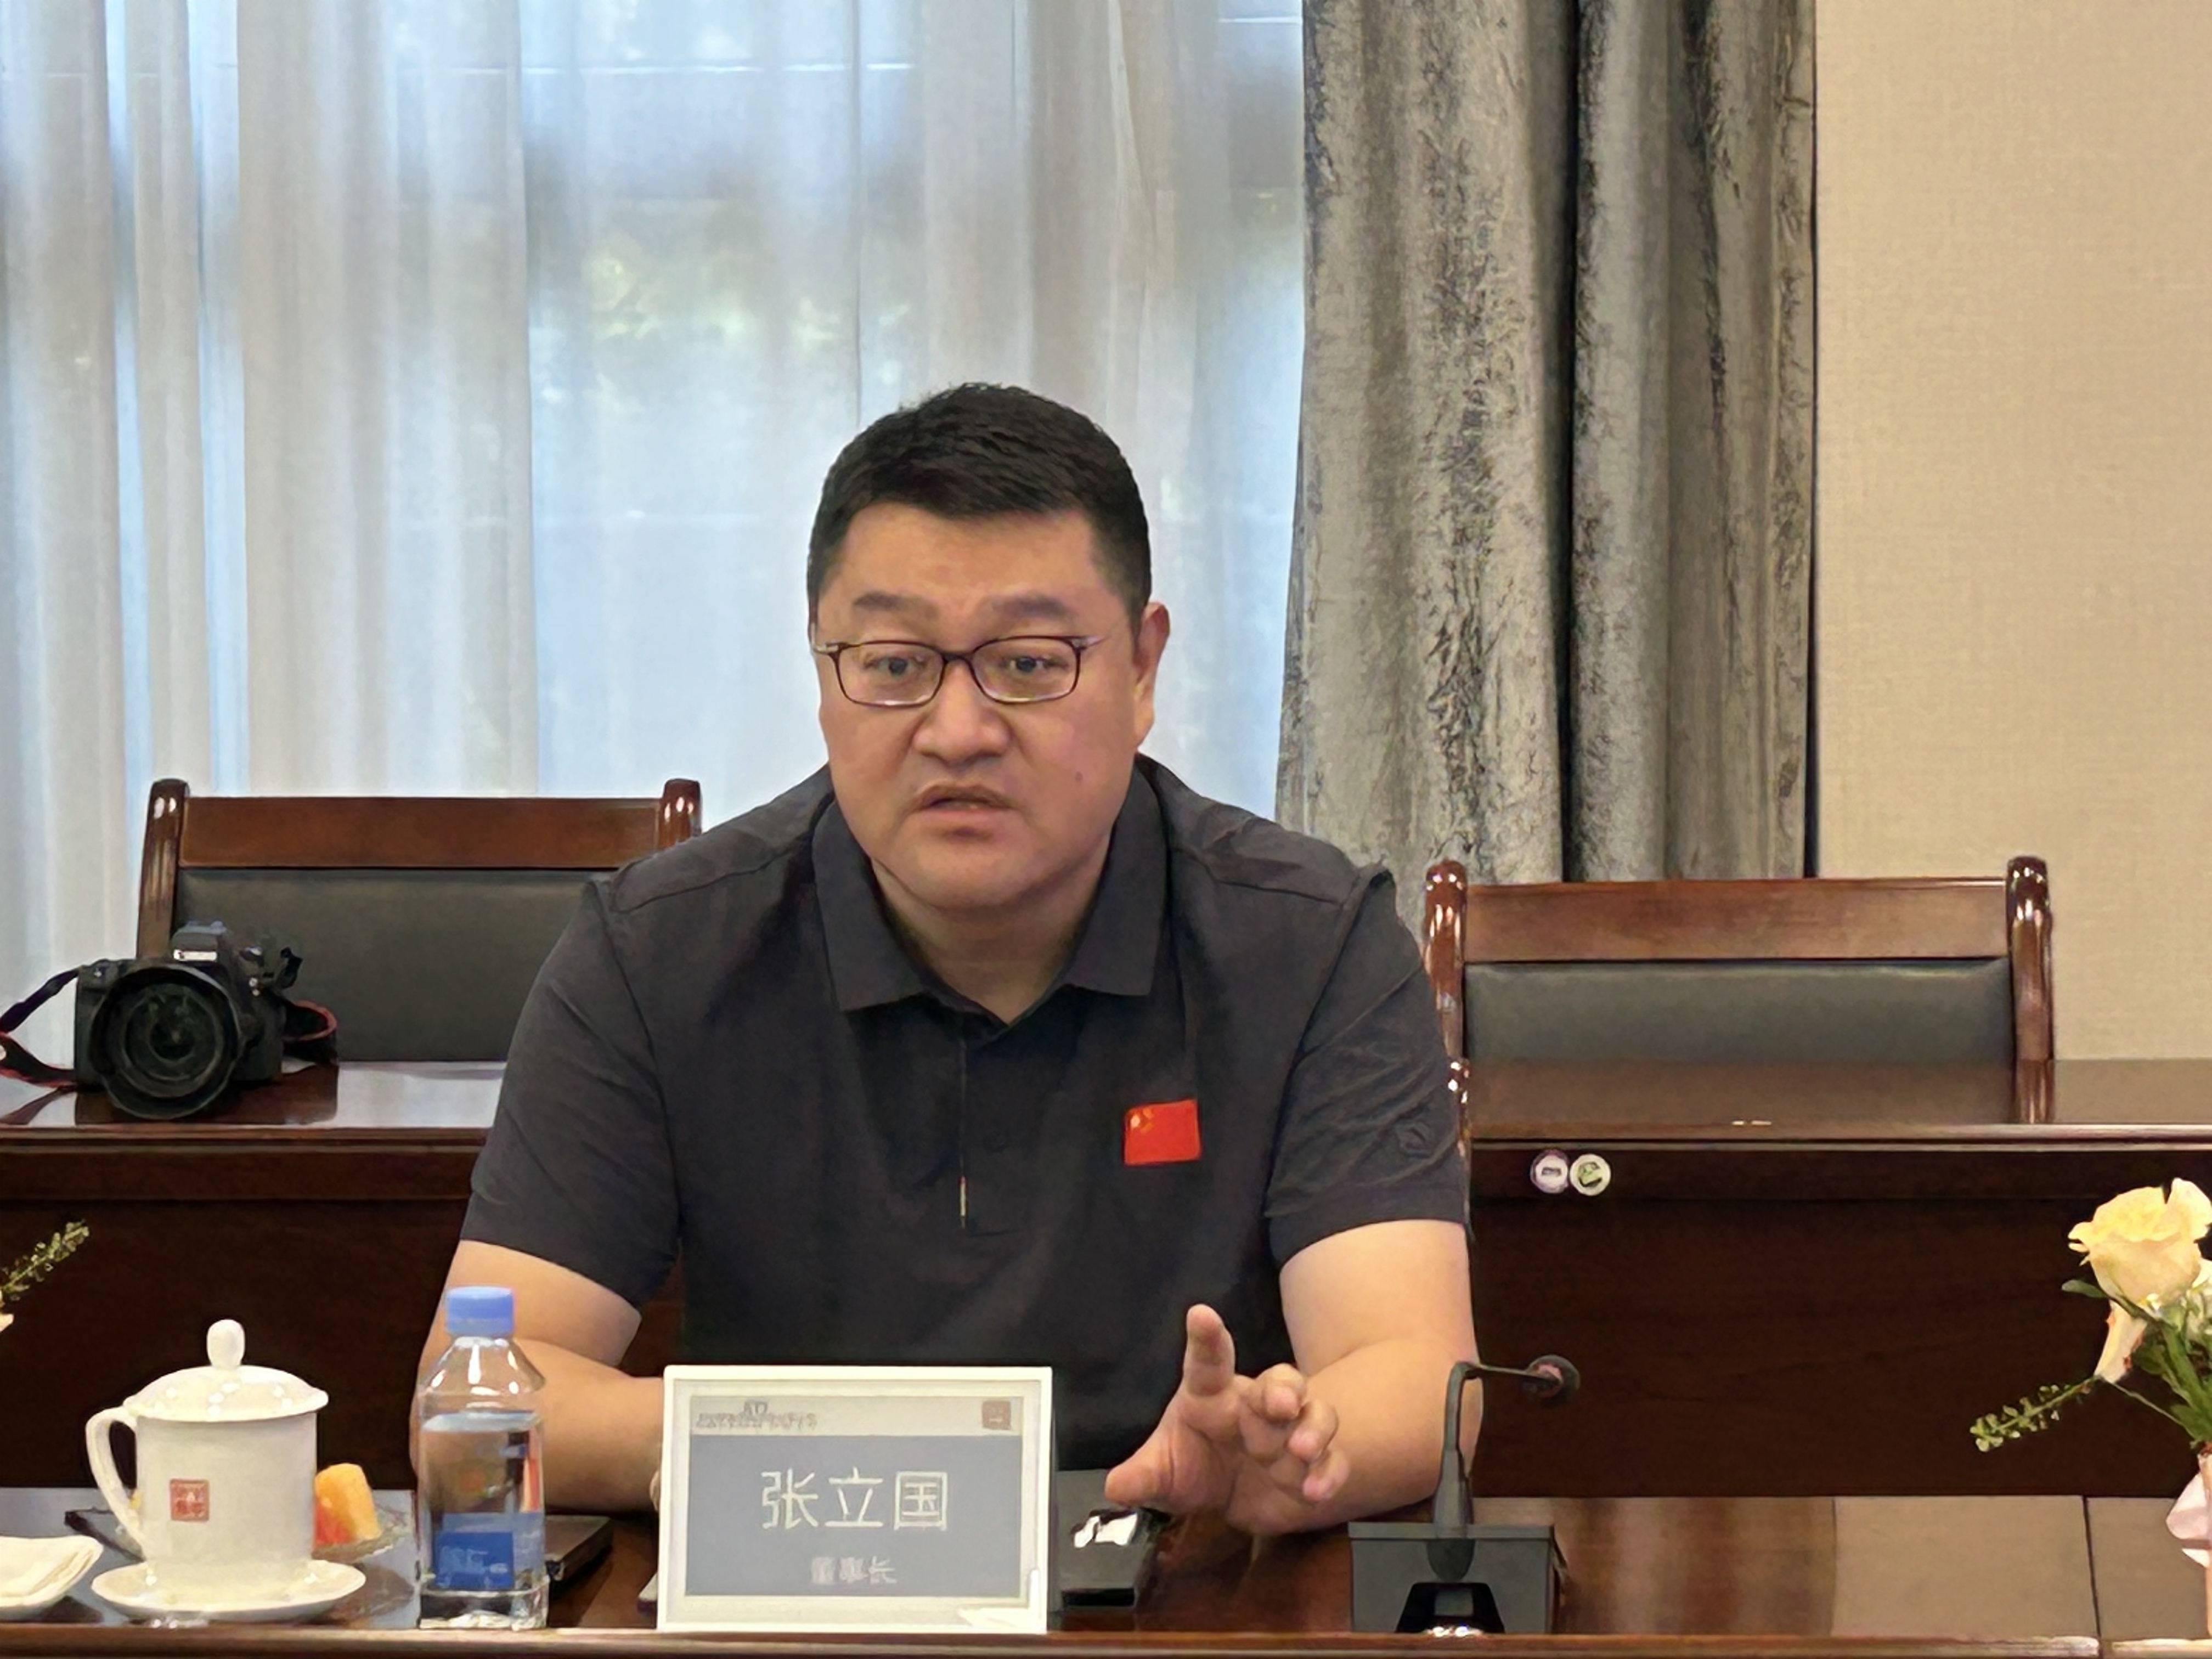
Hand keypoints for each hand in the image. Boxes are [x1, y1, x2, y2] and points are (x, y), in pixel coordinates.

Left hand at [1102, 1304, 1346, 1534]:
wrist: (1234, 1498)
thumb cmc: (1194, 1468)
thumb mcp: (1164, 1475)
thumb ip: (1144, 1477)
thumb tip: (1116, 1486)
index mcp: (1212, 1395)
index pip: (1208, 1360)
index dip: (1206, 1337)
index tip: (1200, 1314)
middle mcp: (1256, 1405)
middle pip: (1279, 1380)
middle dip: (1282, 1390)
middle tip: (1279, 1405)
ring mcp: (1291, 1433)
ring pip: (1315, 1412)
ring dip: (1313, 1427)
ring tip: (1301, 1450)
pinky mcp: (1314, 1465)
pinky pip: (1334, 1459)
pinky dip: (1330, 1471)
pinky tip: (1317, 1490)